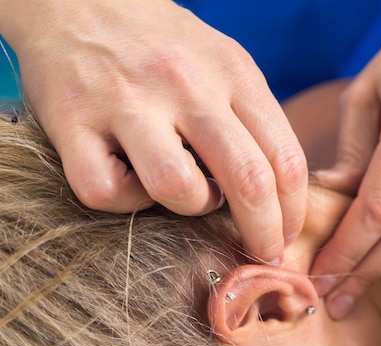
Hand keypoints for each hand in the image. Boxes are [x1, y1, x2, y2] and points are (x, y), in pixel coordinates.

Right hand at [2, 0, 306, 263]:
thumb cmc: (163, 44)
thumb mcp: (224, 62)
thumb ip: (254, 118)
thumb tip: (280, 192)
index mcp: (232, 73)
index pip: (285, 158)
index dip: (294, 211)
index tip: (288, 235)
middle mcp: (185, 85)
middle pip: (248, 180)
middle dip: (264, 233)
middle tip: (263, 253)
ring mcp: (127, 102)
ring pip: (179, 190)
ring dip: (192, 207)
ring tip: (185, 192)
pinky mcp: (71, 121)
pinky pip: (107, 193)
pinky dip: (124, 201)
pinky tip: (127, 179)